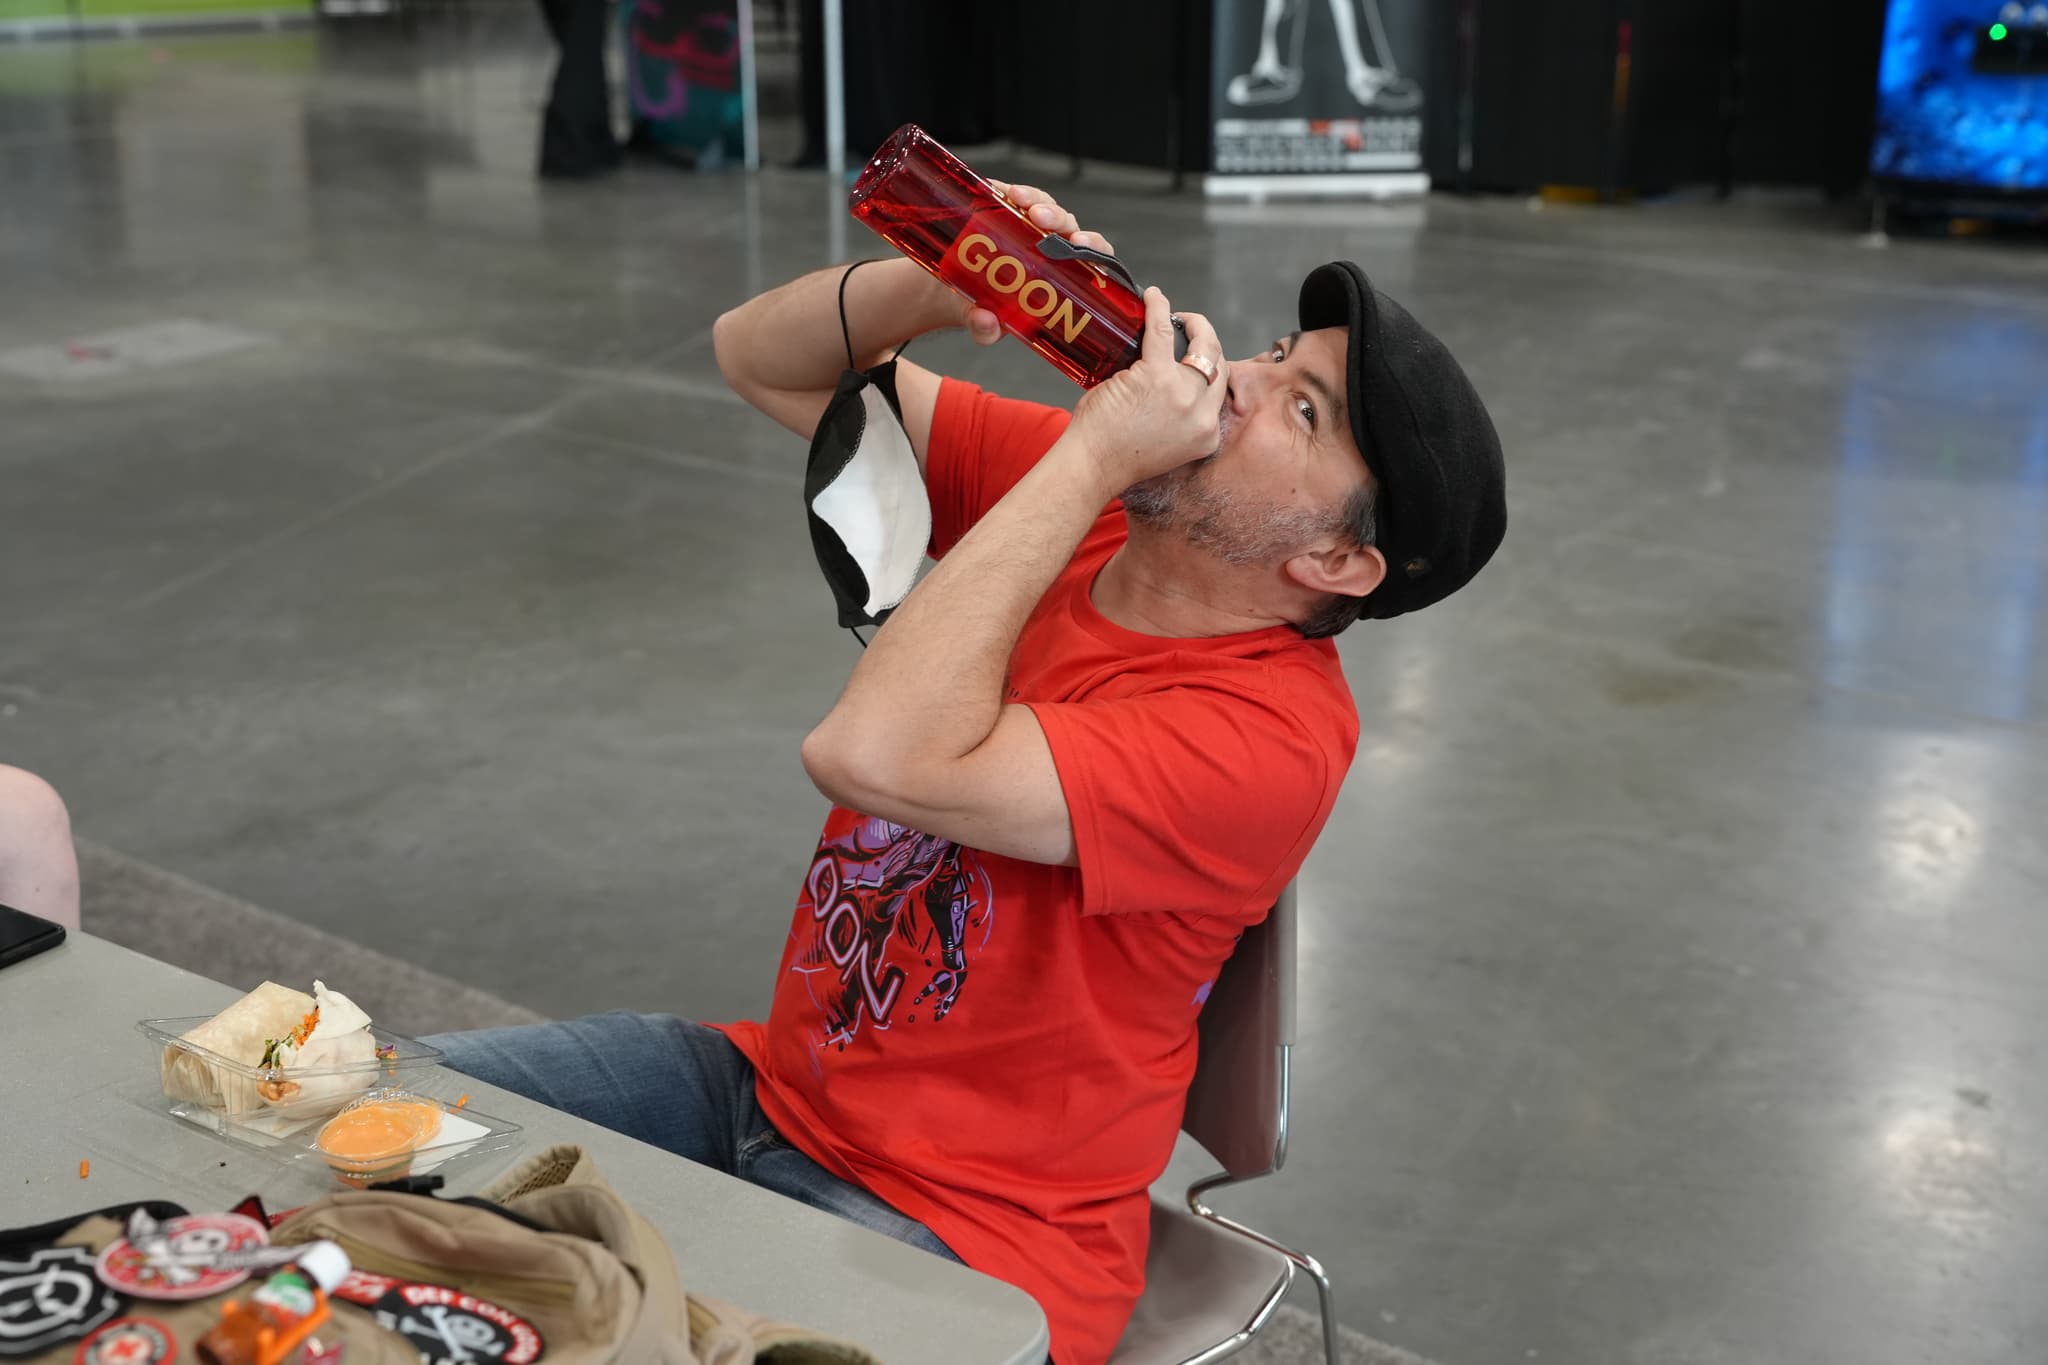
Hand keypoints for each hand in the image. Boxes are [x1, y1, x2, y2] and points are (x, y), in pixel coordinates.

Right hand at [953, 180, 1118, 345]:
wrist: (958, 290)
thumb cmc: (986, 305)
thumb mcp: (984, 321)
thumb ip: (986, 329)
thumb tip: (985, 323)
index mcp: (1060, 274)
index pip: (1091, 258)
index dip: (1093, 248)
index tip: (1081, 245)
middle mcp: (1050, 247)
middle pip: (1068, 227)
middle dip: (1059, 219)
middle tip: (1041, 219)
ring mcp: (1028, 226)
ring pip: (1045, 206)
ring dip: (1035, 200)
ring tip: (1018, 199)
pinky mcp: (1005, 208)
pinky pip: (1014, 195)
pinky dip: (1008, 190)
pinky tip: (999, 191)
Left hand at [1067, 289, 1227, 492]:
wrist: (1094, 465)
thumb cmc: (1117, 456)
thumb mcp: (1166, 444)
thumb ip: (1177, 417)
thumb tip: (1170, 383)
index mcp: (1207, 434)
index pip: (1220, 389)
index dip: (1210, 366)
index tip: (1195, 356)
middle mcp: (1202, 414)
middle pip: (1218, 363)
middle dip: (1206, 340)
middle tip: (1187, 329)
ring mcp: (1182, 393)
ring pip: (1201, 344)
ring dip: (1192, 323)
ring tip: (1176, 316)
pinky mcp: (1156, 376)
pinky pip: (1163, 331)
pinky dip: (1159, 309)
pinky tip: (1154, 297)